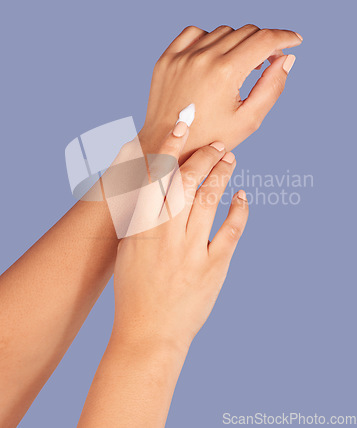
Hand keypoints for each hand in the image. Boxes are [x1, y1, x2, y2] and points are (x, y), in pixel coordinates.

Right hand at [112, 122, 248, 352]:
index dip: (169, 148)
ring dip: (221, 175)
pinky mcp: (212, 268)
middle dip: (203, 156)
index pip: (155, 177)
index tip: (182, 126)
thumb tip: (147, 183)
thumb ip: (138, 215)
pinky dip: (238, 211)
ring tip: (230, 160)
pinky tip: (242, 197)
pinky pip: (230, 231)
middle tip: (217, 143)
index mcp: (140, 227)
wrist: (147, 333)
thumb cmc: (134, 289)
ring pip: (208, 200)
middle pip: (186, 182)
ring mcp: (190, 250)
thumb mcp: (128, 248)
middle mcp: (165, 234)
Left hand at [139, 24, 301, 160]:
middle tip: (267, 62)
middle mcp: (202, 58)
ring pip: (222, 32)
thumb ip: (272, 88)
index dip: (285, 38)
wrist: (167, 147)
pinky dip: (209, 39)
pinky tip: (214, 56)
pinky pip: (194, 33)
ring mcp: (181, 57)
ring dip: (237, 42)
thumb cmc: (210, 140)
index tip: (295, 41)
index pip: (264, 40)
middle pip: (246, 32)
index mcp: (225, 73)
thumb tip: (286, 59)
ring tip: (240, 64)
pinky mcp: (166, 59)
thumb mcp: (248, 121)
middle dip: (263, 43)